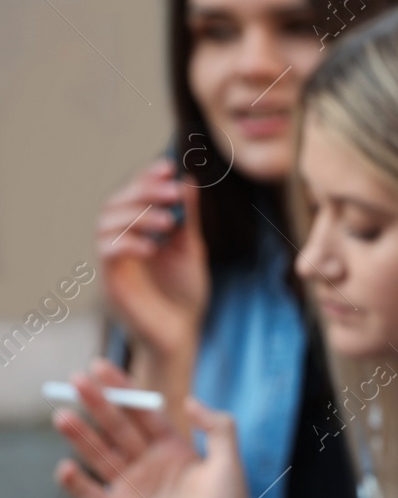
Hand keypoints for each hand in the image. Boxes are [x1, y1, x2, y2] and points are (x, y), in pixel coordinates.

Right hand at [52, 359, 258, 497]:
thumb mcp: (230, 464)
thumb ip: (218, 428)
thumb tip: (190, 399)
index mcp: (176, 450)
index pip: (144, 413)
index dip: (124, 390)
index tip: (101, 367)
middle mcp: (151, 465)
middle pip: (118, 428)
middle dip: (98, 404)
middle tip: (75, 380)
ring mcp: (133, 489)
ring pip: (101, 455)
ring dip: (81, 436)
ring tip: (63, 415)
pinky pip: (92, 496)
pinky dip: (77, 483)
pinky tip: (65, 467)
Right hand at [97, 157, 207, 358]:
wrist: (182, 331)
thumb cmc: (185, 291)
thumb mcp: (191, 248)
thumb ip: (187, 218)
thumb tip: (188, 181)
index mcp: (139, 229)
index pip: (133, 194)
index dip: (146, 177)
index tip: (169, 166)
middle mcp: (121, 239)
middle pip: (115, 203)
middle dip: (143, 192)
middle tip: (172, 192)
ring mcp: (113, 259)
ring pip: (106, 223)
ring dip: (137, 216)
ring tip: (167, 222)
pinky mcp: (110, 279)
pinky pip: (106, 252)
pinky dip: (128, 243)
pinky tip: (152, 248)